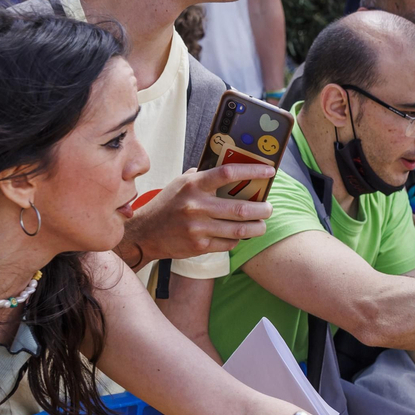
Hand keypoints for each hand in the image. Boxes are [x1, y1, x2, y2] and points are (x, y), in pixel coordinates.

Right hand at [122, 164, 275, 261]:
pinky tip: (240, 235)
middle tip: (269, 208)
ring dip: (257, 228)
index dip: (252, 171)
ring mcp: (198, 228)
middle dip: (262, 209)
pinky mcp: (199, 246)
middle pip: (241, 208)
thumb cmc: (168, 204)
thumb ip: (205, 176)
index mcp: (194, 185)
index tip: (270, 171)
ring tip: (262, 224)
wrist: (145, 233)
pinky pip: (228, 243)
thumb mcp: (182, 183)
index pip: (228, 173)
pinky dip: (238, 239)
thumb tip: (235, 168)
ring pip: (239, 230)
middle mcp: (196, 206)